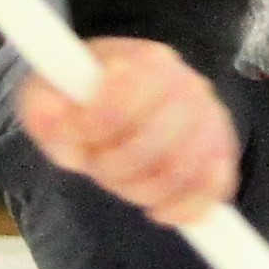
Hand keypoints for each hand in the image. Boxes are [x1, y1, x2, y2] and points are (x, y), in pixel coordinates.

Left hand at [15, 34, 243, 222]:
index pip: (126, 100)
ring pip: (182, 171)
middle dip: (113, 165)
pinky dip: (183, 208)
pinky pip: (214, 192)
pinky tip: (157, 208)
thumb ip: (46, 108)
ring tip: (119, 180)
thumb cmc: (84, 97)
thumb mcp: (52, 93)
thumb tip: (56, 121)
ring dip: (140, 189)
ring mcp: (211, 120)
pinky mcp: (222, 154)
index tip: (74, 134)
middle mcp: (189, 85)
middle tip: (94, 164)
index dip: (94, 127)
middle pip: (157, 141)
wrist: (122, 95)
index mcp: (147, 60)